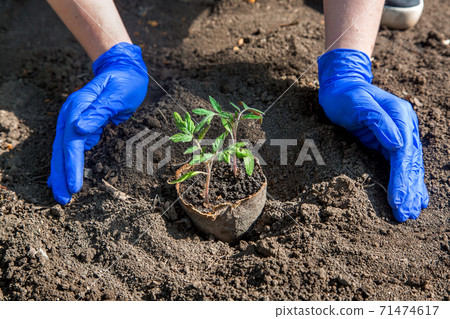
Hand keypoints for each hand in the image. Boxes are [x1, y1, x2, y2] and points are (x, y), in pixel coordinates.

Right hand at [48, 42, 148, 203]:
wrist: (123, 70)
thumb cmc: (124, 83)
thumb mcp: (116, 95)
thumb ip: (99, 112)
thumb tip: (80, 130)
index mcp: (78, 108)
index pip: (72, 141)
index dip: (72, 165)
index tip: (74, 186)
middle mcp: (71, 115)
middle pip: (62, 149)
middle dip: (61, 175)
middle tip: (63, 200)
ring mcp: (73, 120)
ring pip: (64, 150)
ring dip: (61, 172)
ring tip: (62, 195)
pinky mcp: (80, 125)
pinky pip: (71, 147)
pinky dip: (67, 163)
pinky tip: (64, 177)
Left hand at [317, 49, 428, 221]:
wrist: (341, 86)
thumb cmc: (347, 95)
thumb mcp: (359, 105)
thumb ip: (379, 123)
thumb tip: (398, 145)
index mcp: (401, 117)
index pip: (404, 154)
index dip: (402, 179)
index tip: (398, 201)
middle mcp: (405, 126)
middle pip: (411, 163)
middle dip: (409, 190)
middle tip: (406, 215)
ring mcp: (399, 134)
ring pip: (409, 166)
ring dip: (411, 189)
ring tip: (411, 212)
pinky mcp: (388, 141)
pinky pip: (399, 164)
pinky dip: (406, 180)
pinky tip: (412, 196)